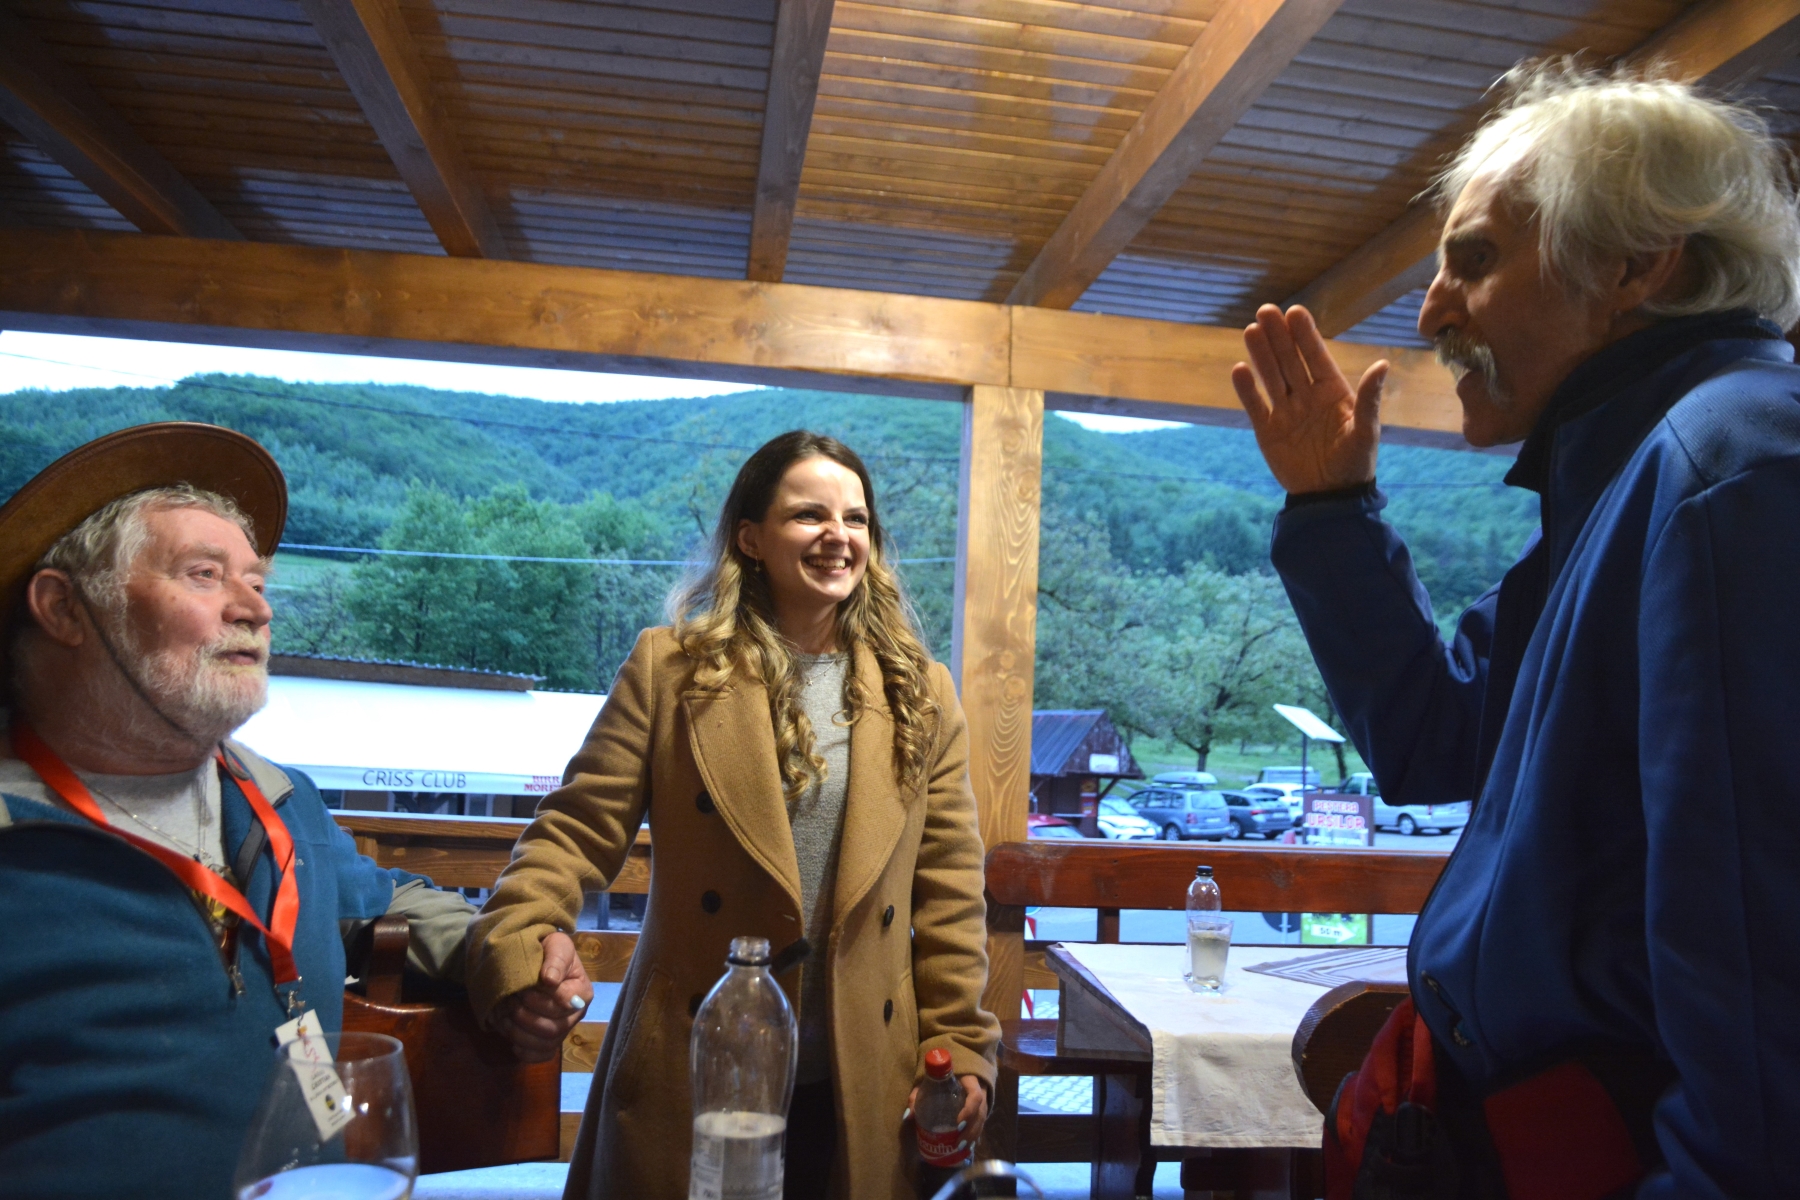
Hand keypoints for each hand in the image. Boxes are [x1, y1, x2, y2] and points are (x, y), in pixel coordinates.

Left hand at [493, 930, 592, 1062]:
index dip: (541, 996)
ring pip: (545, 1044)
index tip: (526, 984)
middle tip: (510, 999)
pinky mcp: (549, 1043)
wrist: (537, 961)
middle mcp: (576, 1016)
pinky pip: (540, 1056)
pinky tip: (511, 1035)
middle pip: (553, 1027)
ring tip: (505, 1015)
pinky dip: (523, 1050)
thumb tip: (550, 980)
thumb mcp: (556, 945)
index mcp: (582, 993)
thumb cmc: (548, 952)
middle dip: (525, 1014)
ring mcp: (563, 1031)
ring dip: (519, 1032)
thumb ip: (555, 959)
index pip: (565, 1003)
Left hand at [905, 1074, 988, 1151]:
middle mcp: (980, 1091)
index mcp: (970, 1081)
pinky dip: (974, 1136)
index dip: (969, 1110)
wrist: (958, 1069)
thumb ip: (918, 1095)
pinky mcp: (980, 1109)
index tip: (958, 1122)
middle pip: (980, 1112)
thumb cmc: (941, 1076)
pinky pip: (981, 1124)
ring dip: (973, 1135)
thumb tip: (908, 1116)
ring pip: (982, 1120)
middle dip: (970, 1130)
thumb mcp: (929, 1081)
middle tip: (958, 1143)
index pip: (975, 1096)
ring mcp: (982, 1101)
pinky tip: (967, 1148)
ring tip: (960, 1148)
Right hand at [1230, 303, 1386, 494]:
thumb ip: (1369, 397)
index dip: (1305, 334)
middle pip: (1289, 360)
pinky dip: (1247, 389)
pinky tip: (1239, 369)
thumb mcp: (1366, 431)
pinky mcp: (1268, 431)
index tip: (1295, 312)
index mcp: (1333, 392)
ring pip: (1271, 376)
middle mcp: (1307, 396)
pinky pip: (1255, 405)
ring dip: (1261, 354)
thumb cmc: (1354, 464)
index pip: (1316, 357)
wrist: (1330, 499)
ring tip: (1251, 330)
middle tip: (1266, 310)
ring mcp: (1286, 412)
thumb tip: (1382, 363)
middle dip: (1278, 336)